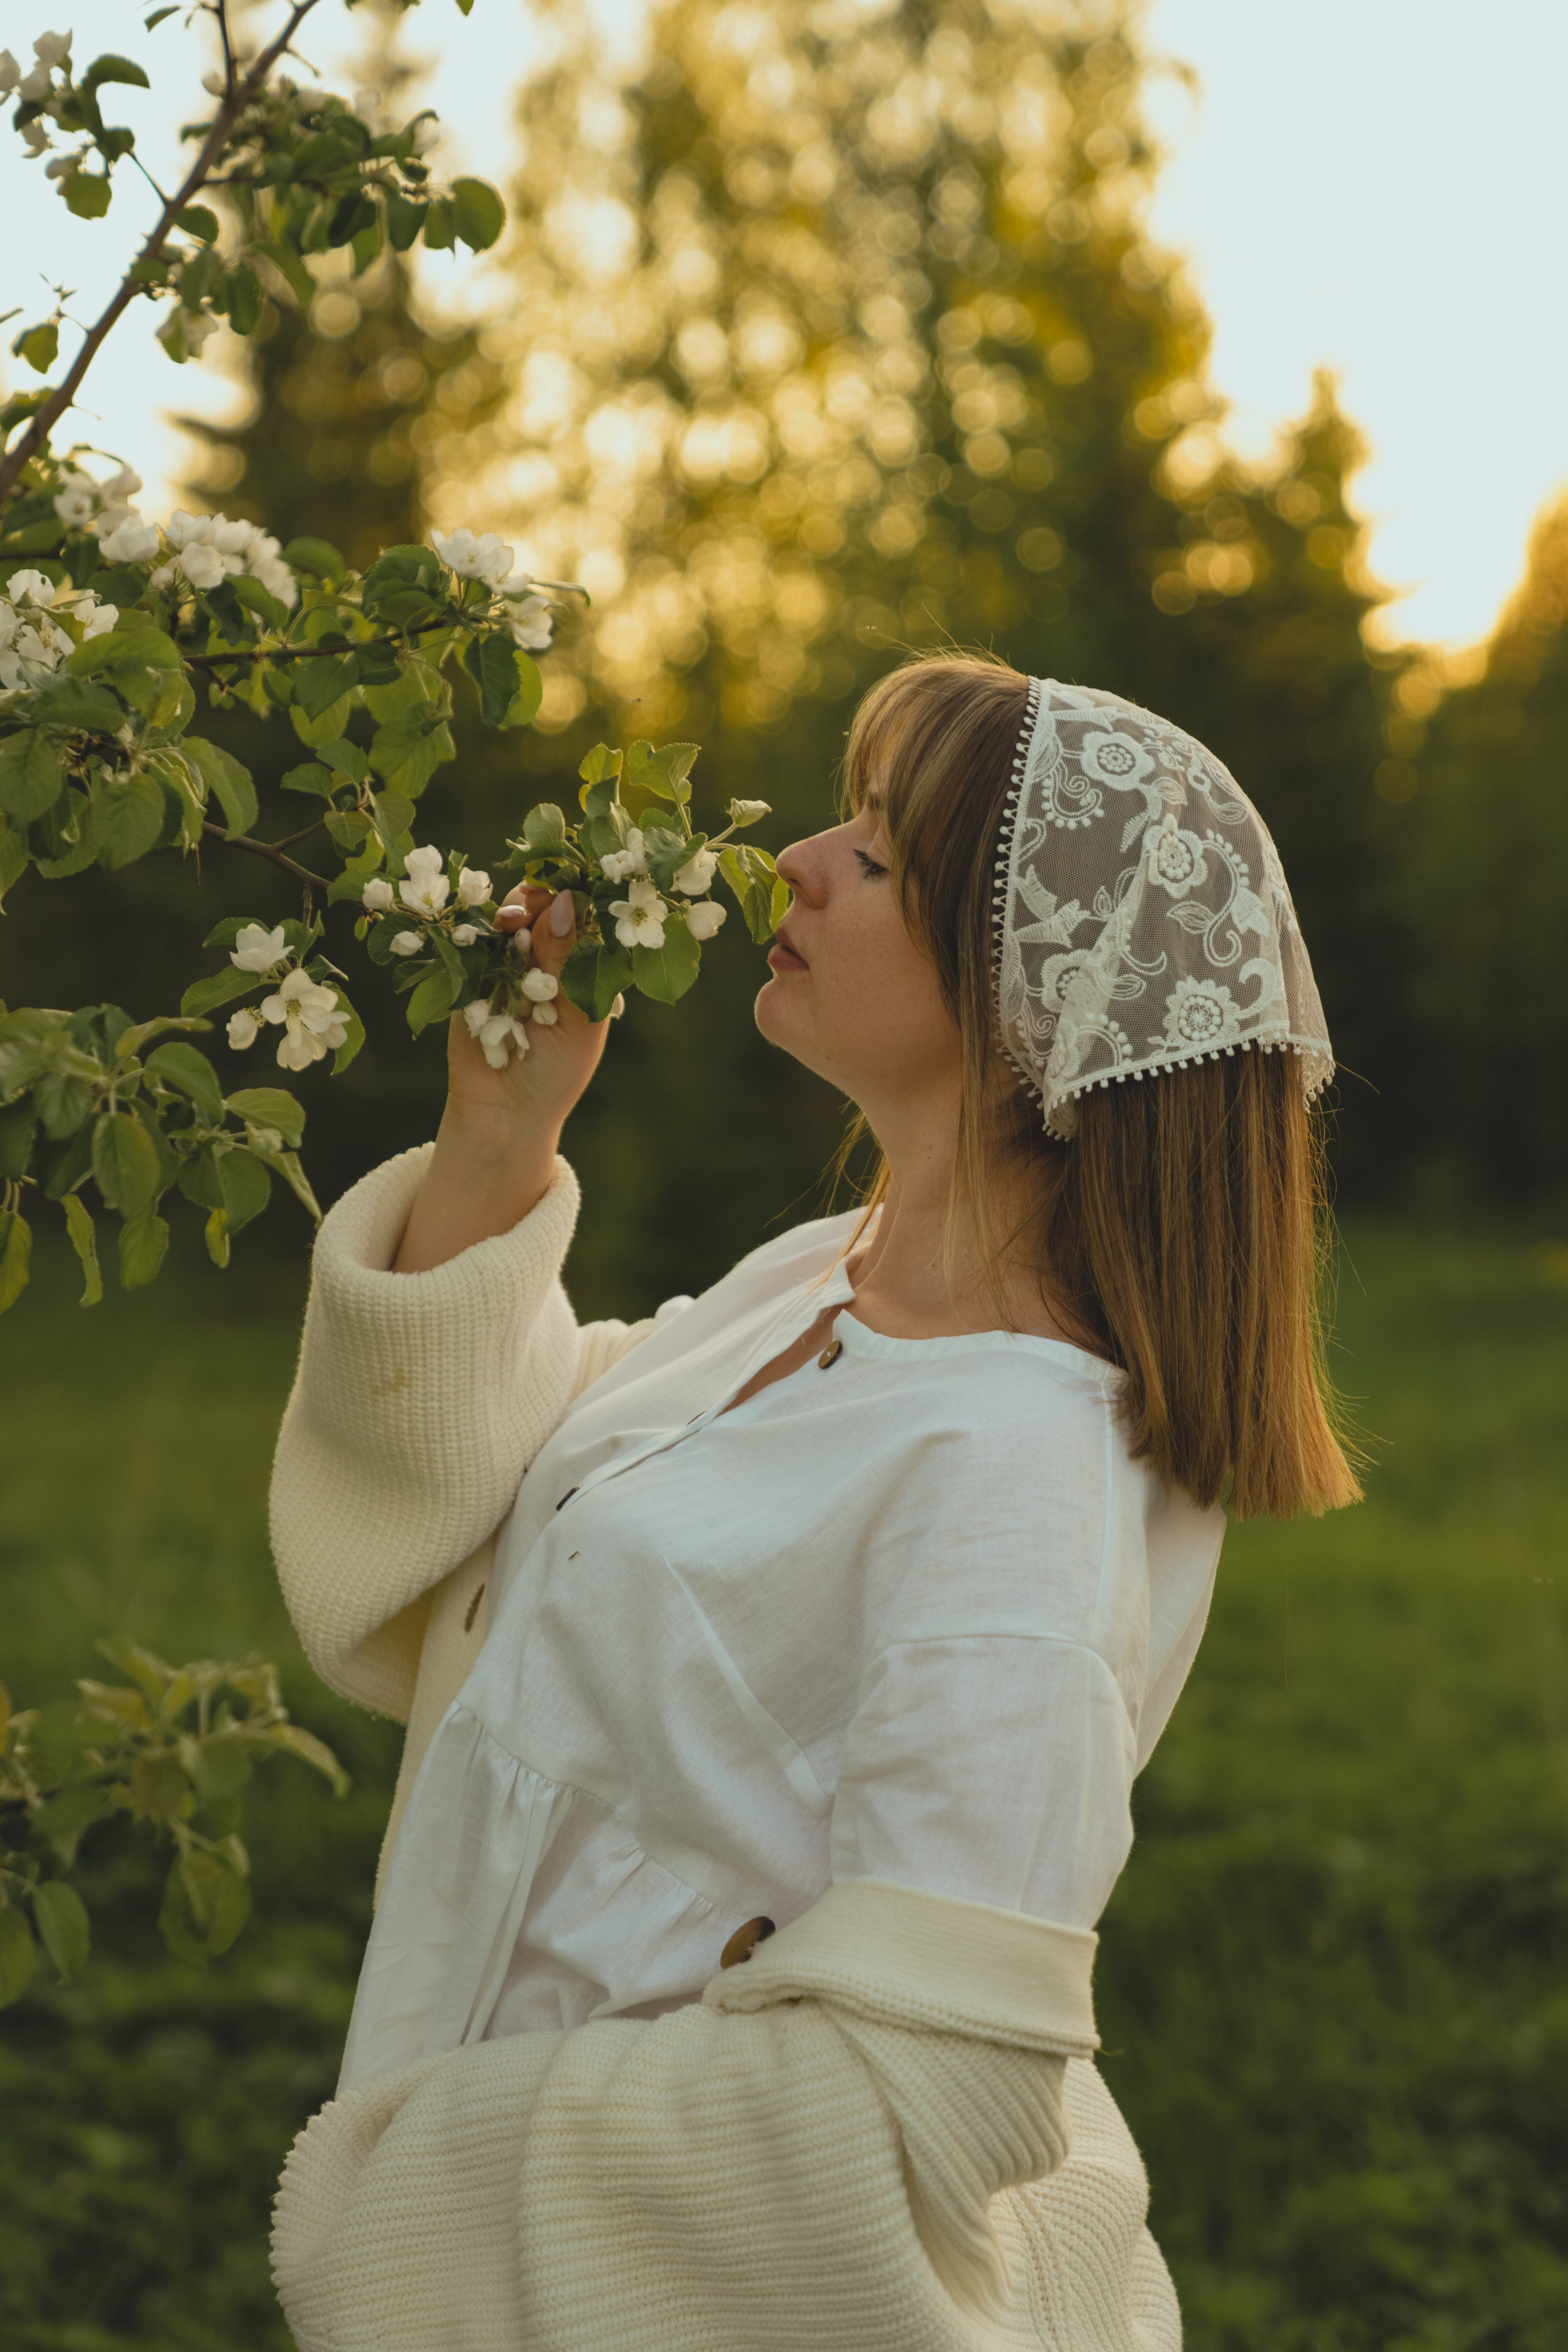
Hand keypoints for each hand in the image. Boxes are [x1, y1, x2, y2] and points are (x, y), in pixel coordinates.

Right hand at [394, 887, 612, 1272]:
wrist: (503, 1113)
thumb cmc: (555, 1074)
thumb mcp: (577, 1021)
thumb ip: (570, 965)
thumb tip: (564, 903)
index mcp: (585, 970)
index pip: (587, 920)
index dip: (580, 898)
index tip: (575, 886)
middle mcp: (549, 961)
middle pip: (546, 910)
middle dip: (541, 899)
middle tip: (535, 902)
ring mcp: (509, 965)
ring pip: (509, 920)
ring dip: (511, 914)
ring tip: (511, 922)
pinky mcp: (471, 974)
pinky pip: (473, 942)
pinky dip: (479, 931)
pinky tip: (486, 931)